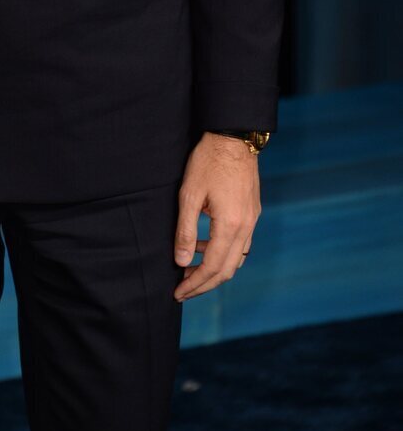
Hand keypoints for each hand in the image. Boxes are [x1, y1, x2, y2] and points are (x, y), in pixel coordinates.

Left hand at [173, 132, 260, 300]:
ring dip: (215, 270)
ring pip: (237, 259)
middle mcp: (246, 227)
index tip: (178, 293)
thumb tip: (182, 262)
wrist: (234, 137)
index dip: (194, 284)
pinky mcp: (252, 212)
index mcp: (230, 225)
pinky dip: (224, 253)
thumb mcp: (189, 195)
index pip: (212, 267)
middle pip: (227, 270)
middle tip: (183, 291)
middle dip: (204, 284)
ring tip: (190, 269)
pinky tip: (205, 246)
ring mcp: (252, 220)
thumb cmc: (208, 162)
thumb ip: (186, 231)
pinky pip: (241, 244)